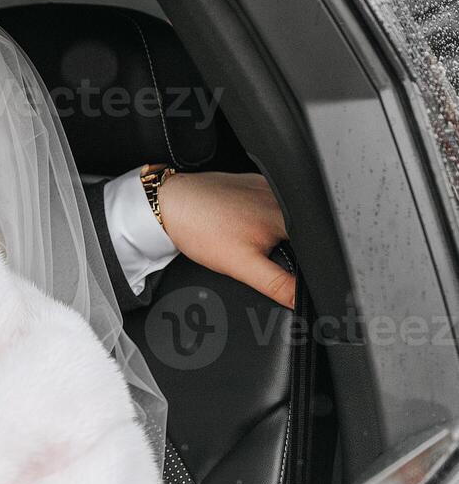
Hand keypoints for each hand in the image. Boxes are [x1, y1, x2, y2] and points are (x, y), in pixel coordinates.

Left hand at [156, 171, 294, 308]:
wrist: (169, 203)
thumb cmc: (200, 229)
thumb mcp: (241, 265)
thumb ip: (276, 284)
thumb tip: (300, 300)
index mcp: (287, 219)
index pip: (314, 248)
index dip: (303, 265)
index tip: (275, 267)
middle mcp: (283, 199)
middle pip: (301, 233)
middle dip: (286, 250)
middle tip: (251, 250)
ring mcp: (269, 187)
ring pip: (286, 218)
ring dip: (274, 233)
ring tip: (242, 235)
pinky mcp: (255, 182)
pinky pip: (270, 204)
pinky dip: (261, 217)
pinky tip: (240, 223)